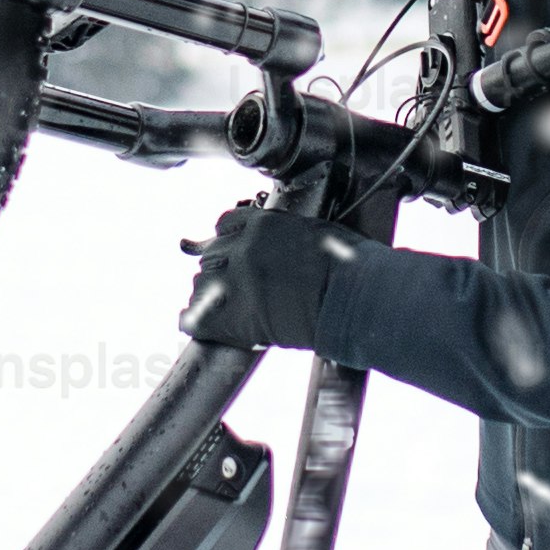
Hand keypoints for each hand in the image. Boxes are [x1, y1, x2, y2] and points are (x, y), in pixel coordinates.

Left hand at [181, 196, 377, 353]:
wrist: (355, 299)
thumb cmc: (348, 266)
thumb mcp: (313, 231)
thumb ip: (284, 232)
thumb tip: (281, 242)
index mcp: (262, 224)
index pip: (225, 225)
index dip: (230, 241)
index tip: (236, 253)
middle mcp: (242, 248)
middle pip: (210, 254)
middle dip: (220, 268)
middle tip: (235, 285)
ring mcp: (234, 282)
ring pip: (200, 284)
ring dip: (210, 295)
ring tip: (224, 306)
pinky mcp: (233, 316)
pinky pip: (195, 319)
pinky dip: (195, 322)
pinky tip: (201, 324)